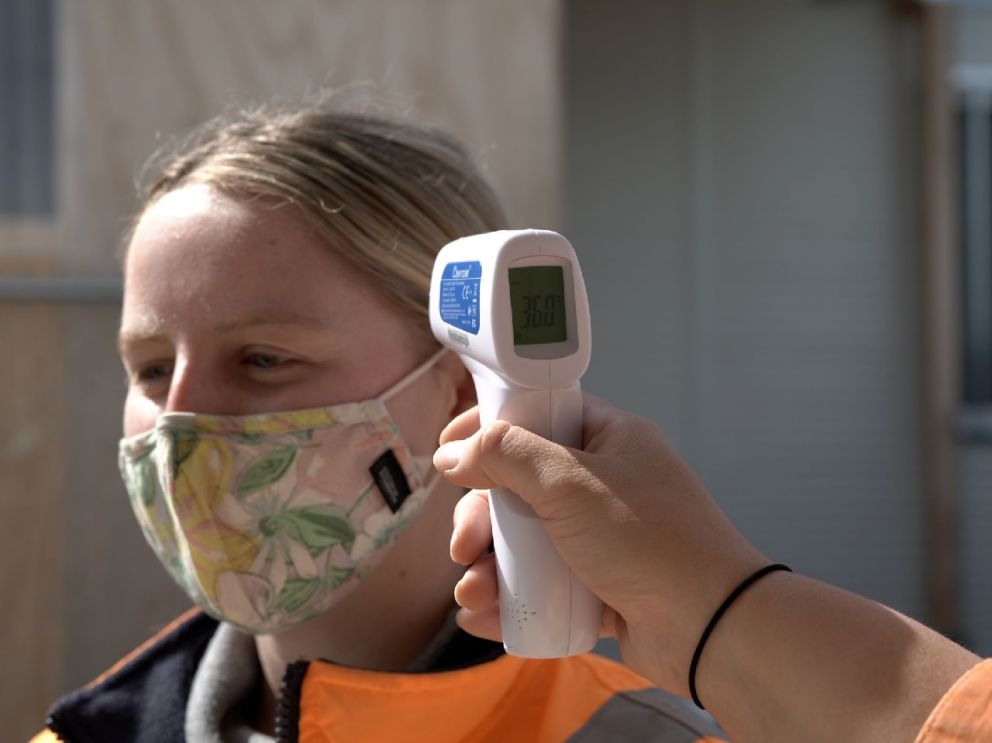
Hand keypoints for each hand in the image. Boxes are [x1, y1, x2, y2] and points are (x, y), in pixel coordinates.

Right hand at [433, 394, 766, 693]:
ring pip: (526, 540)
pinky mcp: (599, 585)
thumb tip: (453, 451)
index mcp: (608, 439)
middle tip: (463, 546)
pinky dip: (511, 597)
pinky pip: (542, 583)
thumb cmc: (645, 539)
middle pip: (520, 486)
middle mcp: (603, 483)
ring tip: (472, 593)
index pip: (537, 414)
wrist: (709, 627)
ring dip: (489, 566)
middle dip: (481, 518)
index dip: (489, 428)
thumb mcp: (570, 483)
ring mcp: (602, 537)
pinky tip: (484, 617)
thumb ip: (507, 456)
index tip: (448, 450)